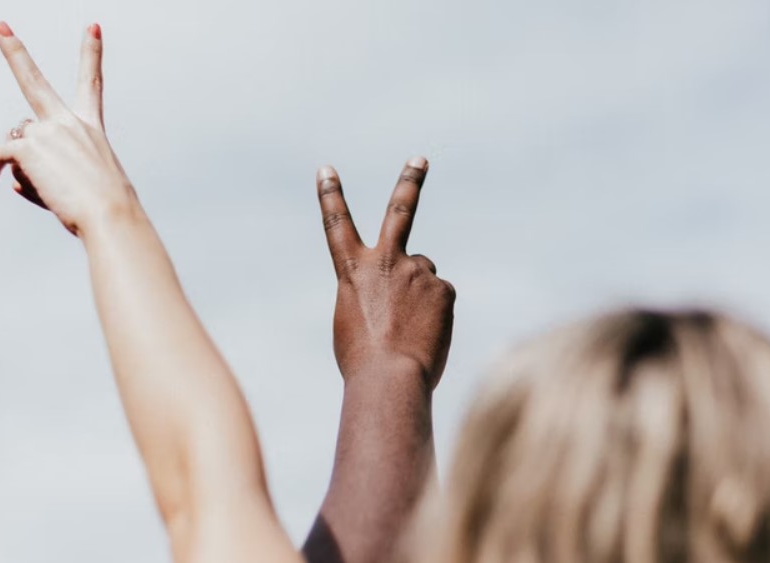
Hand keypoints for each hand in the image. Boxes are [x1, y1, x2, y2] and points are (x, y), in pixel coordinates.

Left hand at [0, 22, 138, 235]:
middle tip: (0, 27)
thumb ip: (47, 175)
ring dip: (22, 166)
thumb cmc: (107, 209)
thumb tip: (10, 178)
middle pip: (35, 81)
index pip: (92, 84)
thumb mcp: (85, 186)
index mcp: (91, 128)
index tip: (93, 26)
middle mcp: (69, 123)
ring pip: (17, 142)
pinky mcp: (28, 147)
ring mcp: (48, 132)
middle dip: (15, 52)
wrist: (111, 215)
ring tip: (51, 190)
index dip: (92, 52)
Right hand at [317, 157, 454, 389]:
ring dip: (419, 296)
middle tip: (420, 159)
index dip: (330, 195)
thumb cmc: (363, 360)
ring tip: (410, 328)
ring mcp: (416, 271)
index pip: (336, 224)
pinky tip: (425, 334)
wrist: (388, 378)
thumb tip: (409, 288)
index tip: (326, 170)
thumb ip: (376, 292)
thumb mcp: (354, 320)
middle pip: (399, 211)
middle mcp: (385, 261)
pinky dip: (435, 315)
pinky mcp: (442, 287)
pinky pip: (440, 297)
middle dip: (409, 181)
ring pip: (423, 275)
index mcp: (352, 271)